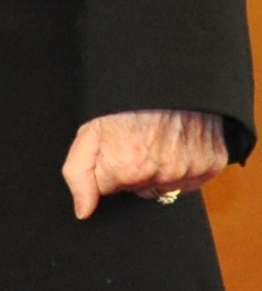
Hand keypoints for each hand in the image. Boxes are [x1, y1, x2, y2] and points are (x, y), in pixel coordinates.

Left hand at [63, 108, 229, 217]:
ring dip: (160, 169)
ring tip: (156, 139)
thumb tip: (83, 212)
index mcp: (126, 170)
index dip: (107, 168)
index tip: (111, 149)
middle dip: (133, 170)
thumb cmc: (123, 104)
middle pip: (137, 188)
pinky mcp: (212, 165)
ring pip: (165, 185)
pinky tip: (177, 143)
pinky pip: (192, 178)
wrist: (168, 78)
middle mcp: (160, 177)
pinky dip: (185, 165)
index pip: (108, 190)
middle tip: (135, 141)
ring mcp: (189, 172)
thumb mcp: (88, 132)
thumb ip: (79, 174)